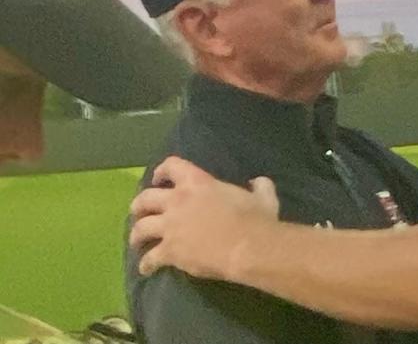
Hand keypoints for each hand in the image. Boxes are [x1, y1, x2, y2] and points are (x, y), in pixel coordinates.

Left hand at [129, 156, 278, 279]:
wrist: (248, 247)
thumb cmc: (256, 218)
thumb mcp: (263, 196)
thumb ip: (259, 186)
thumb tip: (258, 182)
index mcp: (198, 182)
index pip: (171, 166)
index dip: (161, 171)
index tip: (159, 179)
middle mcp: (178, 201)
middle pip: (145, 198)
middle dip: (139, 205)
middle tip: (140, 211)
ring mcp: (170, 227)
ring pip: (140, 228)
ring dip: (136, 234)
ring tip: (137, 241)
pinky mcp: (169, 251)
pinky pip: (150, 258)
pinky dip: (146, 264)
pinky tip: (146, 269)